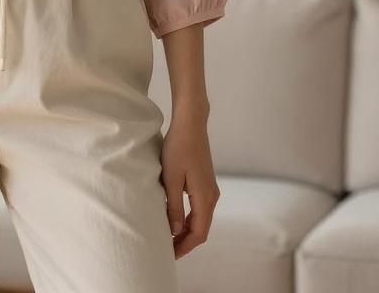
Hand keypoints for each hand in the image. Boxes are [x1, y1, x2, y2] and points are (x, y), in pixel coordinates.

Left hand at [161, 110, 220, 259]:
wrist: (191, 123)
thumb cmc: (179, 148)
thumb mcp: (171, 179)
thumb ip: (173, 206)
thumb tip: (174, 231)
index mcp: (205, 198)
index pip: (198, 233)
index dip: (184, 246)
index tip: (169, 254)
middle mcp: (212, 196)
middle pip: (201, 229)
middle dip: (185, 241)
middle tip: (167, 249)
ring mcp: (210, 188)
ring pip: (200, 218)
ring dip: (186, 230)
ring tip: (168, 236)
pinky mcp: (205, 181)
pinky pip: (199, 207)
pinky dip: (188, 217)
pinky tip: (175, 217)